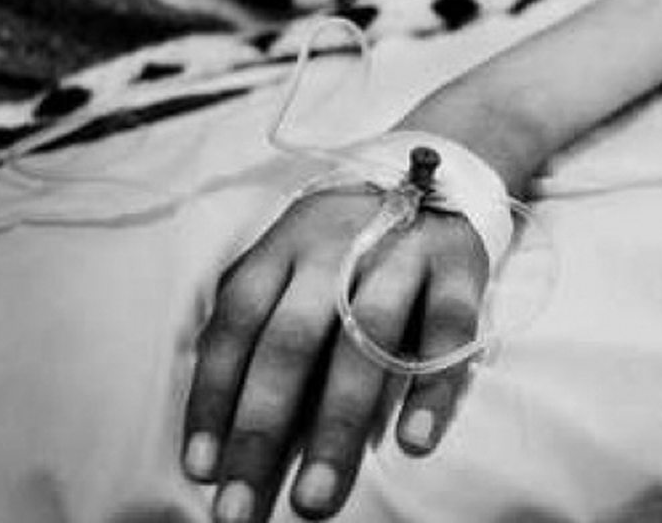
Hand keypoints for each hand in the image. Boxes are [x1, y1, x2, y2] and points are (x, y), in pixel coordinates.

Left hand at [182, 186, 488, 522]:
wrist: (443, 172)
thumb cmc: (352, 240)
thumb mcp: (295, 260)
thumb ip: (264, 326)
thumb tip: (223, 427)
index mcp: (284, 247)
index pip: (235, 322)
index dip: (213, 397)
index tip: (202, 471)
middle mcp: (336, 248)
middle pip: (291, 340)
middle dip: (262, 428)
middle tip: (243, 510)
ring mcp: (401, 256)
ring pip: (366, 338)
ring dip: (337, 423)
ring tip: (316, 497)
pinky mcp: (459, 269)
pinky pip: (445, 331)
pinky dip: (431, 388)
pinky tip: (413, 444)